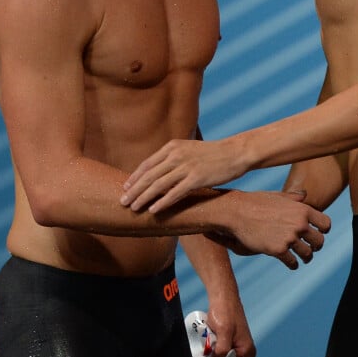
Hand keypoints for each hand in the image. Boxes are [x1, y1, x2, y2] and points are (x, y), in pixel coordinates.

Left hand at [121, 138, 244, 212]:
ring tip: (133, 208)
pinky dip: (162, 202)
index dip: (135, 177)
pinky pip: (175, 192)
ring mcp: (187, 166)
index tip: (125, 187)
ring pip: (159, 185)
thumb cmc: (212, 154)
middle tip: (122, 201)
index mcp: (173, 146)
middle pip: (149, 175)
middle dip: (134, 190)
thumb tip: (158, 172)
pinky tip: (153, 210)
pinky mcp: (197, 178)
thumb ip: (173, 157)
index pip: (148, 164)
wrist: (235, 152)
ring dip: (144, 198)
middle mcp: (177, 155)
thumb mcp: (189, 149)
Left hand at [206, 298, 255, 356]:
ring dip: (215, 356)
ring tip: (210, 344)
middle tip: (210, 355)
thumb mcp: (224, 332)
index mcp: (247, 351)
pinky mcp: (228, 341)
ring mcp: (236, 346)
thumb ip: (222, 351)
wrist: (222, 296)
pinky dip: (214, 349)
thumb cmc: (225, 312)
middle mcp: (244, 351)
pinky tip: (209, 341)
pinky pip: (220, 351)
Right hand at [220, 190, 330, 270]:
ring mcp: (289, 237)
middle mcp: (299, 223)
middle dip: (316, 246)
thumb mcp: (278, 196)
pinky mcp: (278, 250)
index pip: (325, 224)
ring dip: (306, 258)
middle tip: (312, 249)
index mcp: (302, 209)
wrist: (237, 211)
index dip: (324, 230)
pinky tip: (291, 264)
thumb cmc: (256, 201)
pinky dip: (293, 265)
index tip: (319, 234)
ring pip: (307, 254)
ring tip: (303, 259)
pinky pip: (292, 262)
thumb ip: (294, 198)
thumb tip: (305, 195)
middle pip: (319, 241)